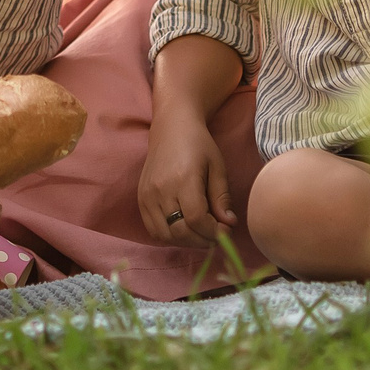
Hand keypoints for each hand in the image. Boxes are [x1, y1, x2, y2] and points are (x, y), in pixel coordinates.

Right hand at [136, 113, 234, 245]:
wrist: (171, 127)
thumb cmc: (198, 144)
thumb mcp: (217, 166)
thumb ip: (222, 196)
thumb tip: (229, 224)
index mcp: (183, 178)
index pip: (196, 219)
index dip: (214, 232)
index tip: (227, 230)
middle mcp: (161, 189)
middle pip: (180, 231)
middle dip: (203, 240)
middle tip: (217, 235)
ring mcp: (147, 195)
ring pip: (165, 235)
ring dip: (186, 242)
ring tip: (201, 234)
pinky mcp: (141, 198)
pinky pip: (153, 229)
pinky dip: (170, 237)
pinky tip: (184, 230)